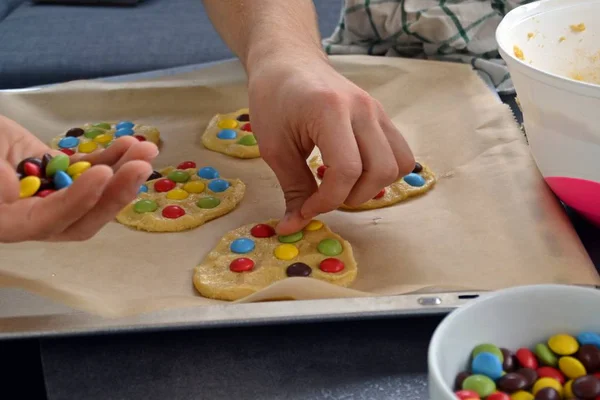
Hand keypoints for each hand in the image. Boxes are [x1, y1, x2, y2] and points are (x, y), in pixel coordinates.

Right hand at [0, 116, 157, 242]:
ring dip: (122, 174)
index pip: (46, 221)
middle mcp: (33, 217)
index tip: (100, 174)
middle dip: (114, 194)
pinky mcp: (60, 176)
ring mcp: (51, 197)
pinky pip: (89, 172)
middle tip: (140, 166)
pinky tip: (129, 144)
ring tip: (146, 149)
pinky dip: (111, 159)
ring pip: (93, 197)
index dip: (76, 201)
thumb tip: (12, 193)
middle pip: (82, 218)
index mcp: (6, 222)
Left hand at [247, 57, 415, 234]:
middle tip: (325, 196)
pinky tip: (355, 171)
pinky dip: (382, 171)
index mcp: (331, 111)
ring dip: (374, 186)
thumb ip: (292, 189)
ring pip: (400, 163)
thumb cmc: (273, 99)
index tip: (306, 209)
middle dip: (353, 196)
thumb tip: (295, 226)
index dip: (327, 200)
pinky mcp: (382, 116)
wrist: (288, 61)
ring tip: (343, 185)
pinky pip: (400, 153)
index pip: (347, 170)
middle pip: (381, 170)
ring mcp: (378, 110)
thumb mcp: (274, 147)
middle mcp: (363, 109)